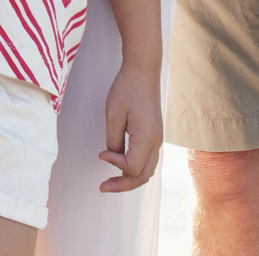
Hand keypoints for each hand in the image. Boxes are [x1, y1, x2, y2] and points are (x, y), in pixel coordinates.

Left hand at [99, 60, 162, 191]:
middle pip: (143, 176)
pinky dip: (134, 168)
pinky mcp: (154, 135)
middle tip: (103, 187)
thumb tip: (112, 157)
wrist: (143, 71)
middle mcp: (157, 143)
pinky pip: (147, 160)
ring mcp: (158, 140)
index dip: (115, 165)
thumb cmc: (126, 89)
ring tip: (110, 182)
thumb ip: (113, 140)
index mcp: (147, 138)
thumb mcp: (113, 114)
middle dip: (123, 185)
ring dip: (129, 178)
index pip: (133, 168)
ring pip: (147, 170)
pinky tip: (120, 165)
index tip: (101, 153)